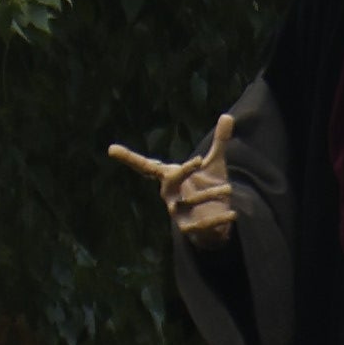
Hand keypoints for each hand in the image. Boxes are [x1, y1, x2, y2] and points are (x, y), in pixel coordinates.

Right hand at [109, 127, 240, 248]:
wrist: (212, 224)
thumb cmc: (207, 190)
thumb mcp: (214, 165)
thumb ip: (219, 143)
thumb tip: (228, 116)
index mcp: (169, 177)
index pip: (146, 165)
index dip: (129, 157)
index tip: (111, 149)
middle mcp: (168, 194)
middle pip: (170, 180)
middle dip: (183, 170)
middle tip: (200, 160)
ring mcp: (176, 212)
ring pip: (189, 202)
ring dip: (210, 194)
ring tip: (228, 188)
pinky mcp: (188, 229)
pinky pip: (200, 224)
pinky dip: (216, 219)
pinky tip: (232, 213)